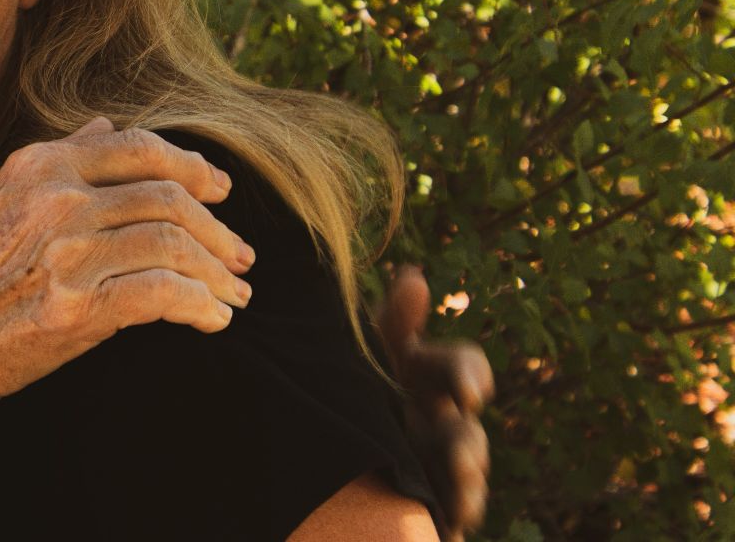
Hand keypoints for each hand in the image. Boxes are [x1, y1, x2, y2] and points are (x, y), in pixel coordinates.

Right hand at [0, 116, 256, 412]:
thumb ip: (51, 163)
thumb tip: (102, 127)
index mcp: (37, 168)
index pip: (138, 148)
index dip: (192, 166)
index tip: (221, 191)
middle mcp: (56, 201)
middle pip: (168, 198)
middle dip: (217, 229)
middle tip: (242, 255)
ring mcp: (66, 253)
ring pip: (173, 245)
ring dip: (217, 272)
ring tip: (235, 294)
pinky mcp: (76, 309)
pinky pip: (162, 296)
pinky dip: (199, 306)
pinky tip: (213, 321)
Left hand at [378, 266, 493, 541]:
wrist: (321, 445)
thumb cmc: (352, 383)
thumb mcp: (365, 351)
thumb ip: (392, 321)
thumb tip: (414, 275)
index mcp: (425, 378)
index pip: (462, 368)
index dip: (470, 375)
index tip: (472, 390)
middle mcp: (439, 420)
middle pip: (467, 429)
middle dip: (469, 443)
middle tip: (464, 448)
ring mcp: (437, 463)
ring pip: (464, 471)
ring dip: (466, 474)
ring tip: (460, 477)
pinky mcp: (429, 499)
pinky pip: (453, 509)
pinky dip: (459, 512)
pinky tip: (457, 520)